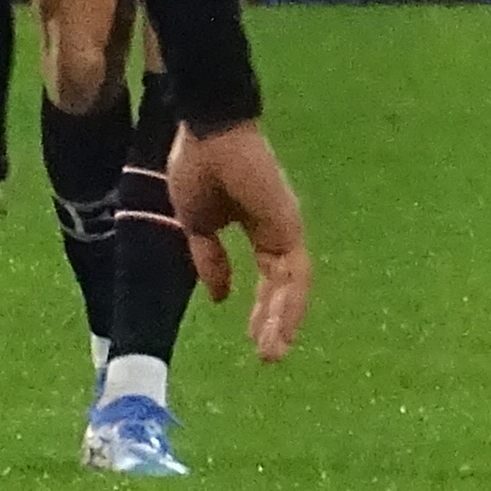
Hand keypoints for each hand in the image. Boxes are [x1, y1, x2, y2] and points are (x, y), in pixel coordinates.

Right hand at [168, 118, 311, 357]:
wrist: (207, 133)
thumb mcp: (197, 226)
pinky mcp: (289, 227)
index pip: (269, 277)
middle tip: (268, 357)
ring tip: (271, 354)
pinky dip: (287, 304)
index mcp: (259, 229)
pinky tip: (275, 327)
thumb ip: (209, 261)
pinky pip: (293, 274)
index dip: (263, 307)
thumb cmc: (198, 168)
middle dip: (276, 322)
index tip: (253, 337)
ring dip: (283, 321)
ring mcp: (287, 228)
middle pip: (285, 287)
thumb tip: (219, 298)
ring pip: (293, 287)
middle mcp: (279, 231)